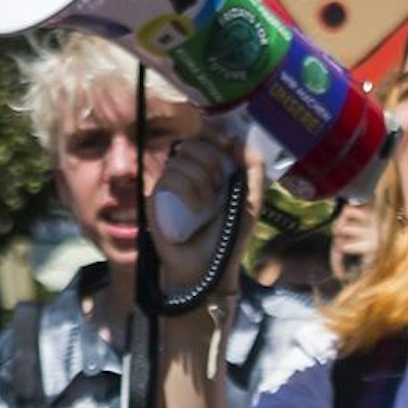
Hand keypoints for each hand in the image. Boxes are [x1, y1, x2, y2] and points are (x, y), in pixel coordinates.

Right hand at [150, 137, 261, 294]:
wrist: (209, 270)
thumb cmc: (229, 239)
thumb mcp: (251, 203)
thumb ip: (252, 171)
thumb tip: (239, 138)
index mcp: (207, 171)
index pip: (203, 138)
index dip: (214, 137)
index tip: (228, 146)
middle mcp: (185, 174)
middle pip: (192, 144)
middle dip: (211, 161)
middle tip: (219, 186)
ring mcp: (168, 186)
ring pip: (180, 161)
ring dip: (201, 182)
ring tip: (207, 206)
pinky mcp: (155, 199)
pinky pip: (169, 178)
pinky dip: (188, 192)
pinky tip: (195, 210)